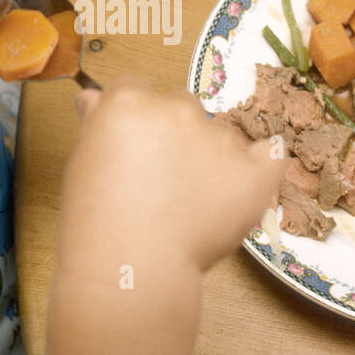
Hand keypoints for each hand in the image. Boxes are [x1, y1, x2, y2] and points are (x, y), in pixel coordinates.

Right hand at [59, 77, 286, 276]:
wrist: (130, 264)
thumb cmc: (95, 219)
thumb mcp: (83, 161)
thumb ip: (97, 122)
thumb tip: (93, 98)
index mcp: (131, 102)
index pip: (136, 89)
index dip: (135, 119)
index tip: (133, 148)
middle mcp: (178, 110)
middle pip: (182, 106)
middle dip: (173, 135)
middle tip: (160, 180)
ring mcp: (220, 139)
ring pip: (221, 134)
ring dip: (211, 156)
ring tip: (191, 204)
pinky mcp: (252, 172)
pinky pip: (271, 154)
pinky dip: (263, 162)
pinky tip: (250, 175)